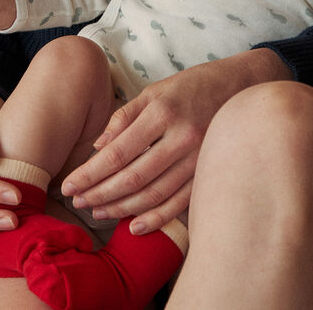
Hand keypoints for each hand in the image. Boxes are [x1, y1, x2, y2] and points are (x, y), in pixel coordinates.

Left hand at [61, 48, 290, 233]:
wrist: (243, 86)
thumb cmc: (193, 86)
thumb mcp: (157, 90)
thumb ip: (125, 116)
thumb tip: (97, 147)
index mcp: (164, 111)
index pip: (119, 151)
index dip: (91, 172)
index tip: (70, 185)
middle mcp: (183, 136)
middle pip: (134, 176)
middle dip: (101, 194)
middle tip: (78, 203)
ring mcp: (200, 157)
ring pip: (155, 194)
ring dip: (122, 209)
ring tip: (98, 213)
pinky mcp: (211, 172)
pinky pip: (180, 203)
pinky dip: (156, 218)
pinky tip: (134, 227)